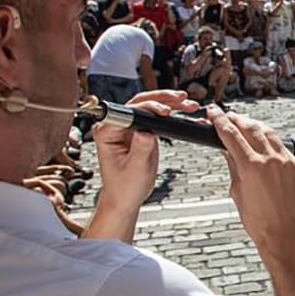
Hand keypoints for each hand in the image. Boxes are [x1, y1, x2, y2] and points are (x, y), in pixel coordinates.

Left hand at [93, 90, 198, 214]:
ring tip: (188, 104)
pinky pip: (156, 116)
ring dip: (169, 102)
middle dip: (162, 99)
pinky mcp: (140, 129)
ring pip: (149, 105)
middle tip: (181, 99)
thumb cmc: (125, 186)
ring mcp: (128, 126)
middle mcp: (115, 125)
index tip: (166, 112)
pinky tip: (184, 111)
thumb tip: (148, 130)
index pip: (129, 111)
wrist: (126, 196)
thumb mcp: (135, 169)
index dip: (148, 108)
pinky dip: (171, 112)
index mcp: (106, 132)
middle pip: (139, 102)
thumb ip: (140, 148)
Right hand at [209, 106, 294, 257]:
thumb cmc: (257, 220)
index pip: (232, 135)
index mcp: (251, 167)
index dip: (220, 121)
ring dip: (254, 125)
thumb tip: (227, 149)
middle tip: (226, 115)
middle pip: (251, 128)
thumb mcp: (237, 191)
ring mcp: (286, 161)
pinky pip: (281, 145)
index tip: (213, 112)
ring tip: (243, 122)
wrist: (284, 233)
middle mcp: (270, 159)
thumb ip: (233, 166)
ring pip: (268, 132)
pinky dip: (269, 139)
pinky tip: (262, 139)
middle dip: (237, 119)